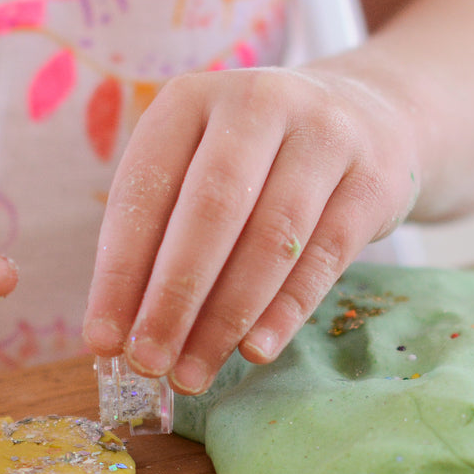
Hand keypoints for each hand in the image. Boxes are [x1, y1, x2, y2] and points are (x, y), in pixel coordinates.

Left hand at [82, 65, 418, 393]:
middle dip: (172, 298)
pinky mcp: (373, 181)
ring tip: (193, 373)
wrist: (369, 118)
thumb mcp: (197, 170)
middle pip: (209, 211)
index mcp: (191, 99)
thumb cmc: (254, 163)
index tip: (101, 341)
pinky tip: (254, 352)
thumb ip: (159, 239)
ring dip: (225, 318)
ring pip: (270, 239)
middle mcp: (258, 104)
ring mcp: (324, 137)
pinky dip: (285, 312)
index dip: (119, 272)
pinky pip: (324, 257)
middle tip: (147, 363)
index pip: (145, 191)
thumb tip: (119, 333)